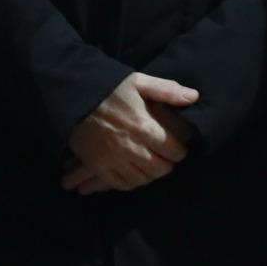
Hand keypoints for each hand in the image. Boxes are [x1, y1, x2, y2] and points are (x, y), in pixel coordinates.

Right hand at [63, 71, 197, 191]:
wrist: (73, 96)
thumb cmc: (109, 89)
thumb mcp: (138, 82)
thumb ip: (166, 90)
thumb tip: (194, 96)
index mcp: (142, 126)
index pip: (172, 150)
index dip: (179, 151)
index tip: (178, 148)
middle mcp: (129, 146)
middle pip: (159, 169)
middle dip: (167, 165)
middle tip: (166, 158)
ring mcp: (112, 158)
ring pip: (141, 179)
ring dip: (150, 175)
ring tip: (151, 166)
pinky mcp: (97, 165)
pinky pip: (120, 184)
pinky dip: (131, 182)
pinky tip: (134, 174)